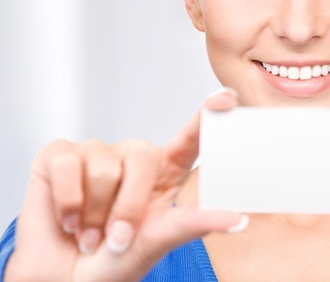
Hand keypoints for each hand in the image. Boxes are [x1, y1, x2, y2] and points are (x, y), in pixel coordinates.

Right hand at [5, 88, 243, 281]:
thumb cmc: (113, 263)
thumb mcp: (158, 242)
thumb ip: (195, 223)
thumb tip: (238, 218)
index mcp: (164, 175)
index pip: (190, 138)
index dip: (207, 116)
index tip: (228, 98)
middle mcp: (133, 158)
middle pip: (144, 154)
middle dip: (127, 205)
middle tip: (116, 238)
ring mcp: (96, 153)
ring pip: (102, 165)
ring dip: (92, 213)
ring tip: (89, 233)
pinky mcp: (59, 156)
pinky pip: (66, 163)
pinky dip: (65, 202)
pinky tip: (66, 220)